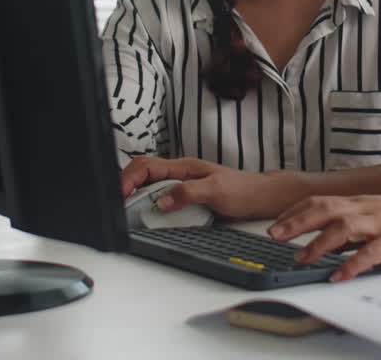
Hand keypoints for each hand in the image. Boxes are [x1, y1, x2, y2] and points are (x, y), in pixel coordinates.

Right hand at [120, 156, 298, 219]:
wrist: (262, 198)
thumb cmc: (244, 190)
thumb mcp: (217, 191)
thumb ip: (189, 193)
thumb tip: (164, 200)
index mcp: (184, 167)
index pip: (146, 166)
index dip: (128, 178)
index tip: (119, 194)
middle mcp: (180, 175)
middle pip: (142, 173)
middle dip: (125, 185)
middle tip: (117, 205)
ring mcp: (182, 186)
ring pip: (149, 186)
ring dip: (135, 196)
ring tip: (125, 210)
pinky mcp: (186, 199)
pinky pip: (160, 198)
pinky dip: (148, 205)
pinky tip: (145, 214)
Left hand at [268, 195, 380, 281]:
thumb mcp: (377, 221)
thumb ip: (351, 229)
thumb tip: (321, 240)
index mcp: (362, 203)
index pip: (321, 201)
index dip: (296, 212)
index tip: (275, 224)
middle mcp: (369, 208)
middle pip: (326, 208)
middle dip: (297, 222)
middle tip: (274, 236)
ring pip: (345, 227)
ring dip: (319, 243)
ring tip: (301, 258)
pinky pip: (371, 253)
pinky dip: (352, 265)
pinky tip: (338, 276)